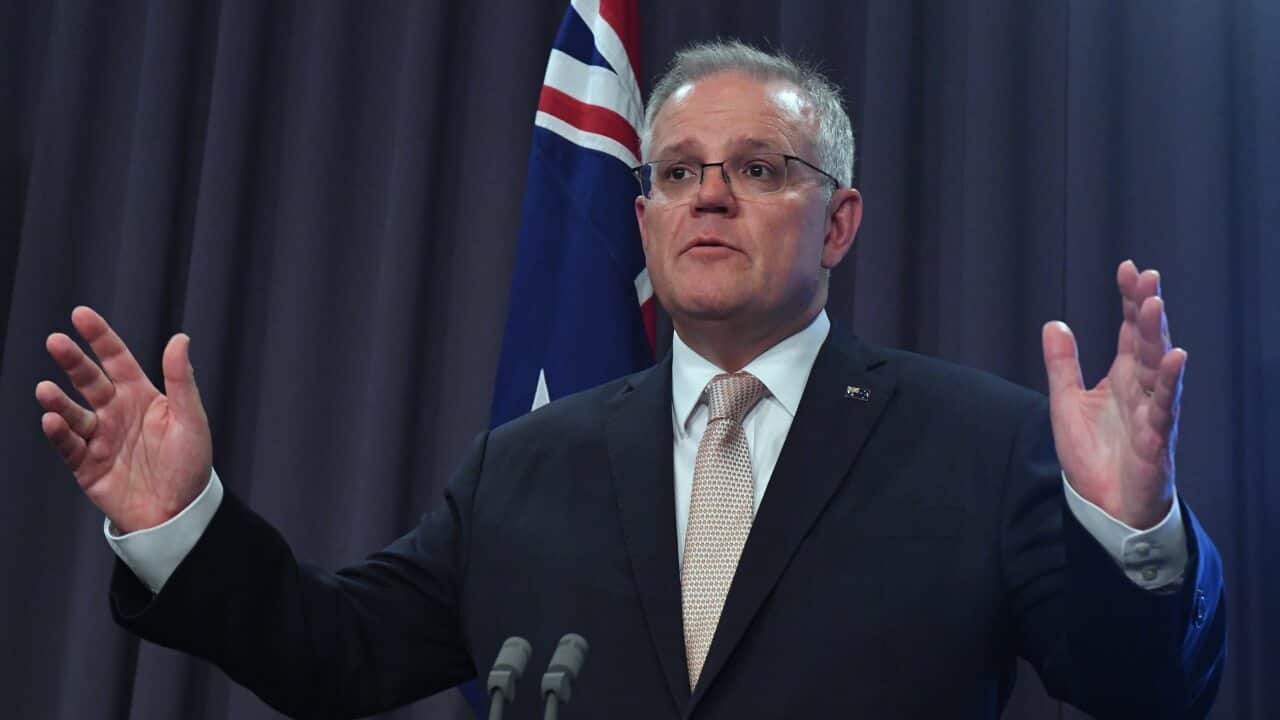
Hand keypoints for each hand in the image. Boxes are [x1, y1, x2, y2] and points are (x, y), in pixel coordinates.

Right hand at [36, 306, 211, 532]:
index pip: (116, 359)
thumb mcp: (190, 419)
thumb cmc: (190, 464)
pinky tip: (52, 420)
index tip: (80, 314)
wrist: (180, 513)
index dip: (100, 337)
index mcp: (140, 396)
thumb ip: (181, 380)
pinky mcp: (86, 465)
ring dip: (58, 400)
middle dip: (72, 361)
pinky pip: (68, 445)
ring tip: (45, 389)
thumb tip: (180, 338)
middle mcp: (116, 412)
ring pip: (72, 412)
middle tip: (56, 341)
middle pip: (89, 380)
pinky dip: (59, 433)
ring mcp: (99, 438)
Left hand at [1041, 260, 1185, 529]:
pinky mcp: (1157, 438)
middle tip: (1146, 276)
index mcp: (1123, 377)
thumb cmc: (1094, 454)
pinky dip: (1170, 382)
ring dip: (1157, 335)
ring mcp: (1153, 411)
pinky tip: (1176, 357)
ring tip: (1155, 304)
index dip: (1130, 300)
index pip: (1131, 330)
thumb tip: (1054, 324)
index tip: (1128, 268)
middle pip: (1148, 340)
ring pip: (1158, 366)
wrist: (1104, 505)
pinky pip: (1165, 406)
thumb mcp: (1066, 402)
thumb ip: (1062, 365)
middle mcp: (1143, 388)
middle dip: (1147, 308)